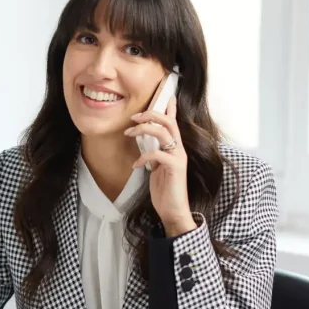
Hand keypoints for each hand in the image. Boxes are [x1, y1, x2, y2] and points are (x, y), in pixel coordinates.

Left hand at [125, 96, 195, 235]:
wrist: (174, 211)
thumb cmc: (165, 191)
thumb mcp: (158, 169)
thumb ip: (156, 156)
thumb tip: (147, 146)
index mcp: (176, 149)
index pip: (174, 124)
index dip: (170, 109)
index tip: (166, 97)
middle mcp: (179, 150)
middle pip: (169, 122)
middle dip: (151, 115)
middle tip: (134, 117)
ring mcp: (178, 158)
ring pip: (164, 133)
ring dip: (144, 129)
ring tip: (129, 133)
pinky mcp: (175, 168)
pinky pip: (158, 155)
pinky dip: (143, 157)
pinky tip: (135, 165)